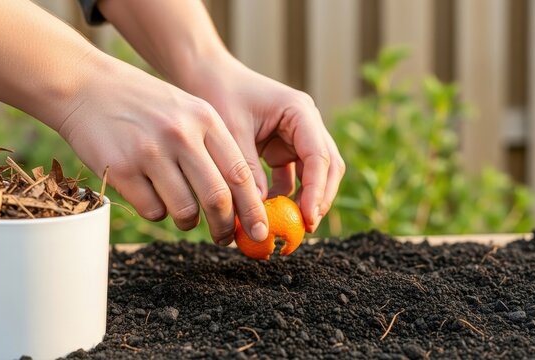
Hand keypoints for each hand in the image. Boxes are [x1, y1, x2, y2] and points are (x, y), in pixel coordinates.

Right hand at [57, 55, 268, 244]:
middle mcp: (181, 134)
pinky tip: (151, 195)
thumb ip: (214, 147)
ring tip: (184, 214)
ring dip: (189, 222)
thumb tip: (240, 200)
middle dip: (225, 227)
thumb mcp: (188, 110)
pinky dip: (157, 212)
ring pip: (185, 210)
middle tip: (225, 239)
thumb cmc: (145, 104)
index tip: (260, 231)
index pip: (240, 173)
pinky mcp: (120, 169)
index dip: (253, 209)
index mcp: (205, 119)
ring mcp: (149, 152)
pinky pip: (152, 210)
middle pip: (218, 197)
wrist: (87, 86)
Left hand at [177, 56, 345, 232]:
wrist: (206, 76)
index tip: (307, 219)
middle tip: (304, 229)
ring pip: (314, 175)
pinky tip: (269, 212)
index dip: (317, 191)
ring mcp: (297, 137)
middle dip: (319, 199)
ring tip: (288, 226)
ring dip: (304, 200)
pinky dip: (285, 196)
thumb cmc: (219, 94)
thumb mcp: (232, 133)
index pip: (319, 156)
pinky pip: (293, 178)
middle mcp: (306, 124)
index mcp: (300, 112)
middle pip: (327, 167)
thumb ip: (247, 171)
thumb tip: (259, 212)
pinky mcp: (284, 149)